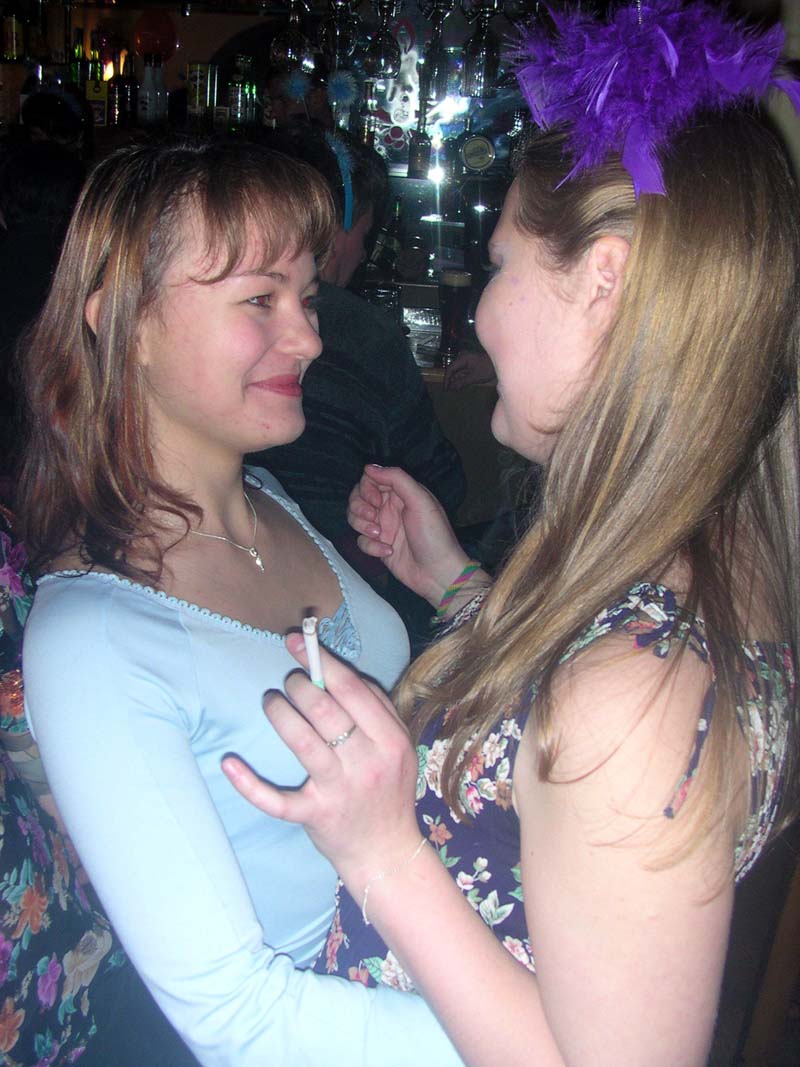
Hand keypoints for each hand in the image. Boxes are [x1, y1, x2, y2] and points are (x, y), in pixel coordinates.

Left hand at [222, 633, 420, 895]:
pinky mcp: (313, 816)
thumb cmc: (387, 790)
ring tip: (271, 701)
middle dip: (300, 685)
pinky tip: (229, 762)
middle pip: (325, 710)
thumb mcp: (397, 747)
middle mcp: (366, 763)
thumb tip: (339, 671)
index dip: (323, 661)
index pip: (353, 690)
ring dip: (279, 712)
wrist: (386, 853)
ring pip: (301, 741)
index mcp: (391, 740)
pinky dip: (249, 783)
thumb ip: (377, 709)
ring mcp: (339, 790)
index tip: (299, 642)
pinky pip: (276, 799)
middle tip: (290, 682)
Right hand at [347, 464, 469, 605]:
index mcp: (401, 493)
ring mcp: (383, 527)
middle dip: (360, 506)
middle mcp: (390, 507)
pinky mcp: (378, 546)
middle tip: (374, 517)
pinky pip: (361, 540)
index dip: (367, 487)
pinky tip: (388, 552)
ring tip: (380, 535)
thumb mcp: (420, 501)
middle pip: (358, 497)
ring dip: (363, 526)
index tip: (377, 500)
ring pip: (355, 517)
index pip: (372, 479)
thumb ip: (397, 479)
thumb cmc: (434, 536)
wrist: (437, 573)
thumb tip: (369, 467)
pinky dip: (371, 546)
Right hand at [443, 349, 495, 390]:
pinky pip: (463, 374)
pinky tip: (460, 387)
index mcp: (462, 359)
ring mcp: (468, 363)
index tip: (445, 388)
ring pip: (458, 373)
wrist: (501, 365)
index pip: (450, 369)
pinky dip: (461, 380)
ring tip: (453, 390)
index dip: (446, 379)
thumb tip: (451, 388)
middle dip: (451, 381)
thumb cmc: (487, 368)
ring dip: (456, 381)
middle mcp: (463, 360)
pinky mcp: (472, 367)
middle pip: (453, 371)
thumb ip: (461, 382)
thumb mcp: (473, 377)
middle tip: (448, 391)